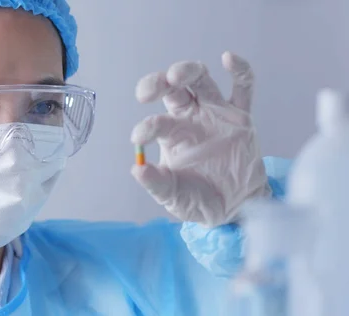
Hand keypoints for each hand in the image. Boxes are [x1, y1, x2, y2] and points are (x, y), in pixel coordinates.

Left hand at [131, 51, 270, 226]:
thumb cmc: (199, 198)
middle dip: (157, 83)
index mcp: (172, 135)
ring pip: (200, 81)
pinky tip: (228, 58)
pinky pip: (242, 87)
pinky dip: (238, 70)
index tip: (138, 138)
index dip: (146, 127)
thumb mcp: (173, 196)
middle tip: (147, 92)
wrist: (236, 207)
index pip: (156, 122)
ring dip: (188, 71)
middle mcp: (191, 118)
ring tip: (177, 75)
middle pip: (172, 89)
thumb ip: (157, 183)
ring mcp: (216, 114)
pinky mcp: (241, 117)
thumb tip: (137, 170)